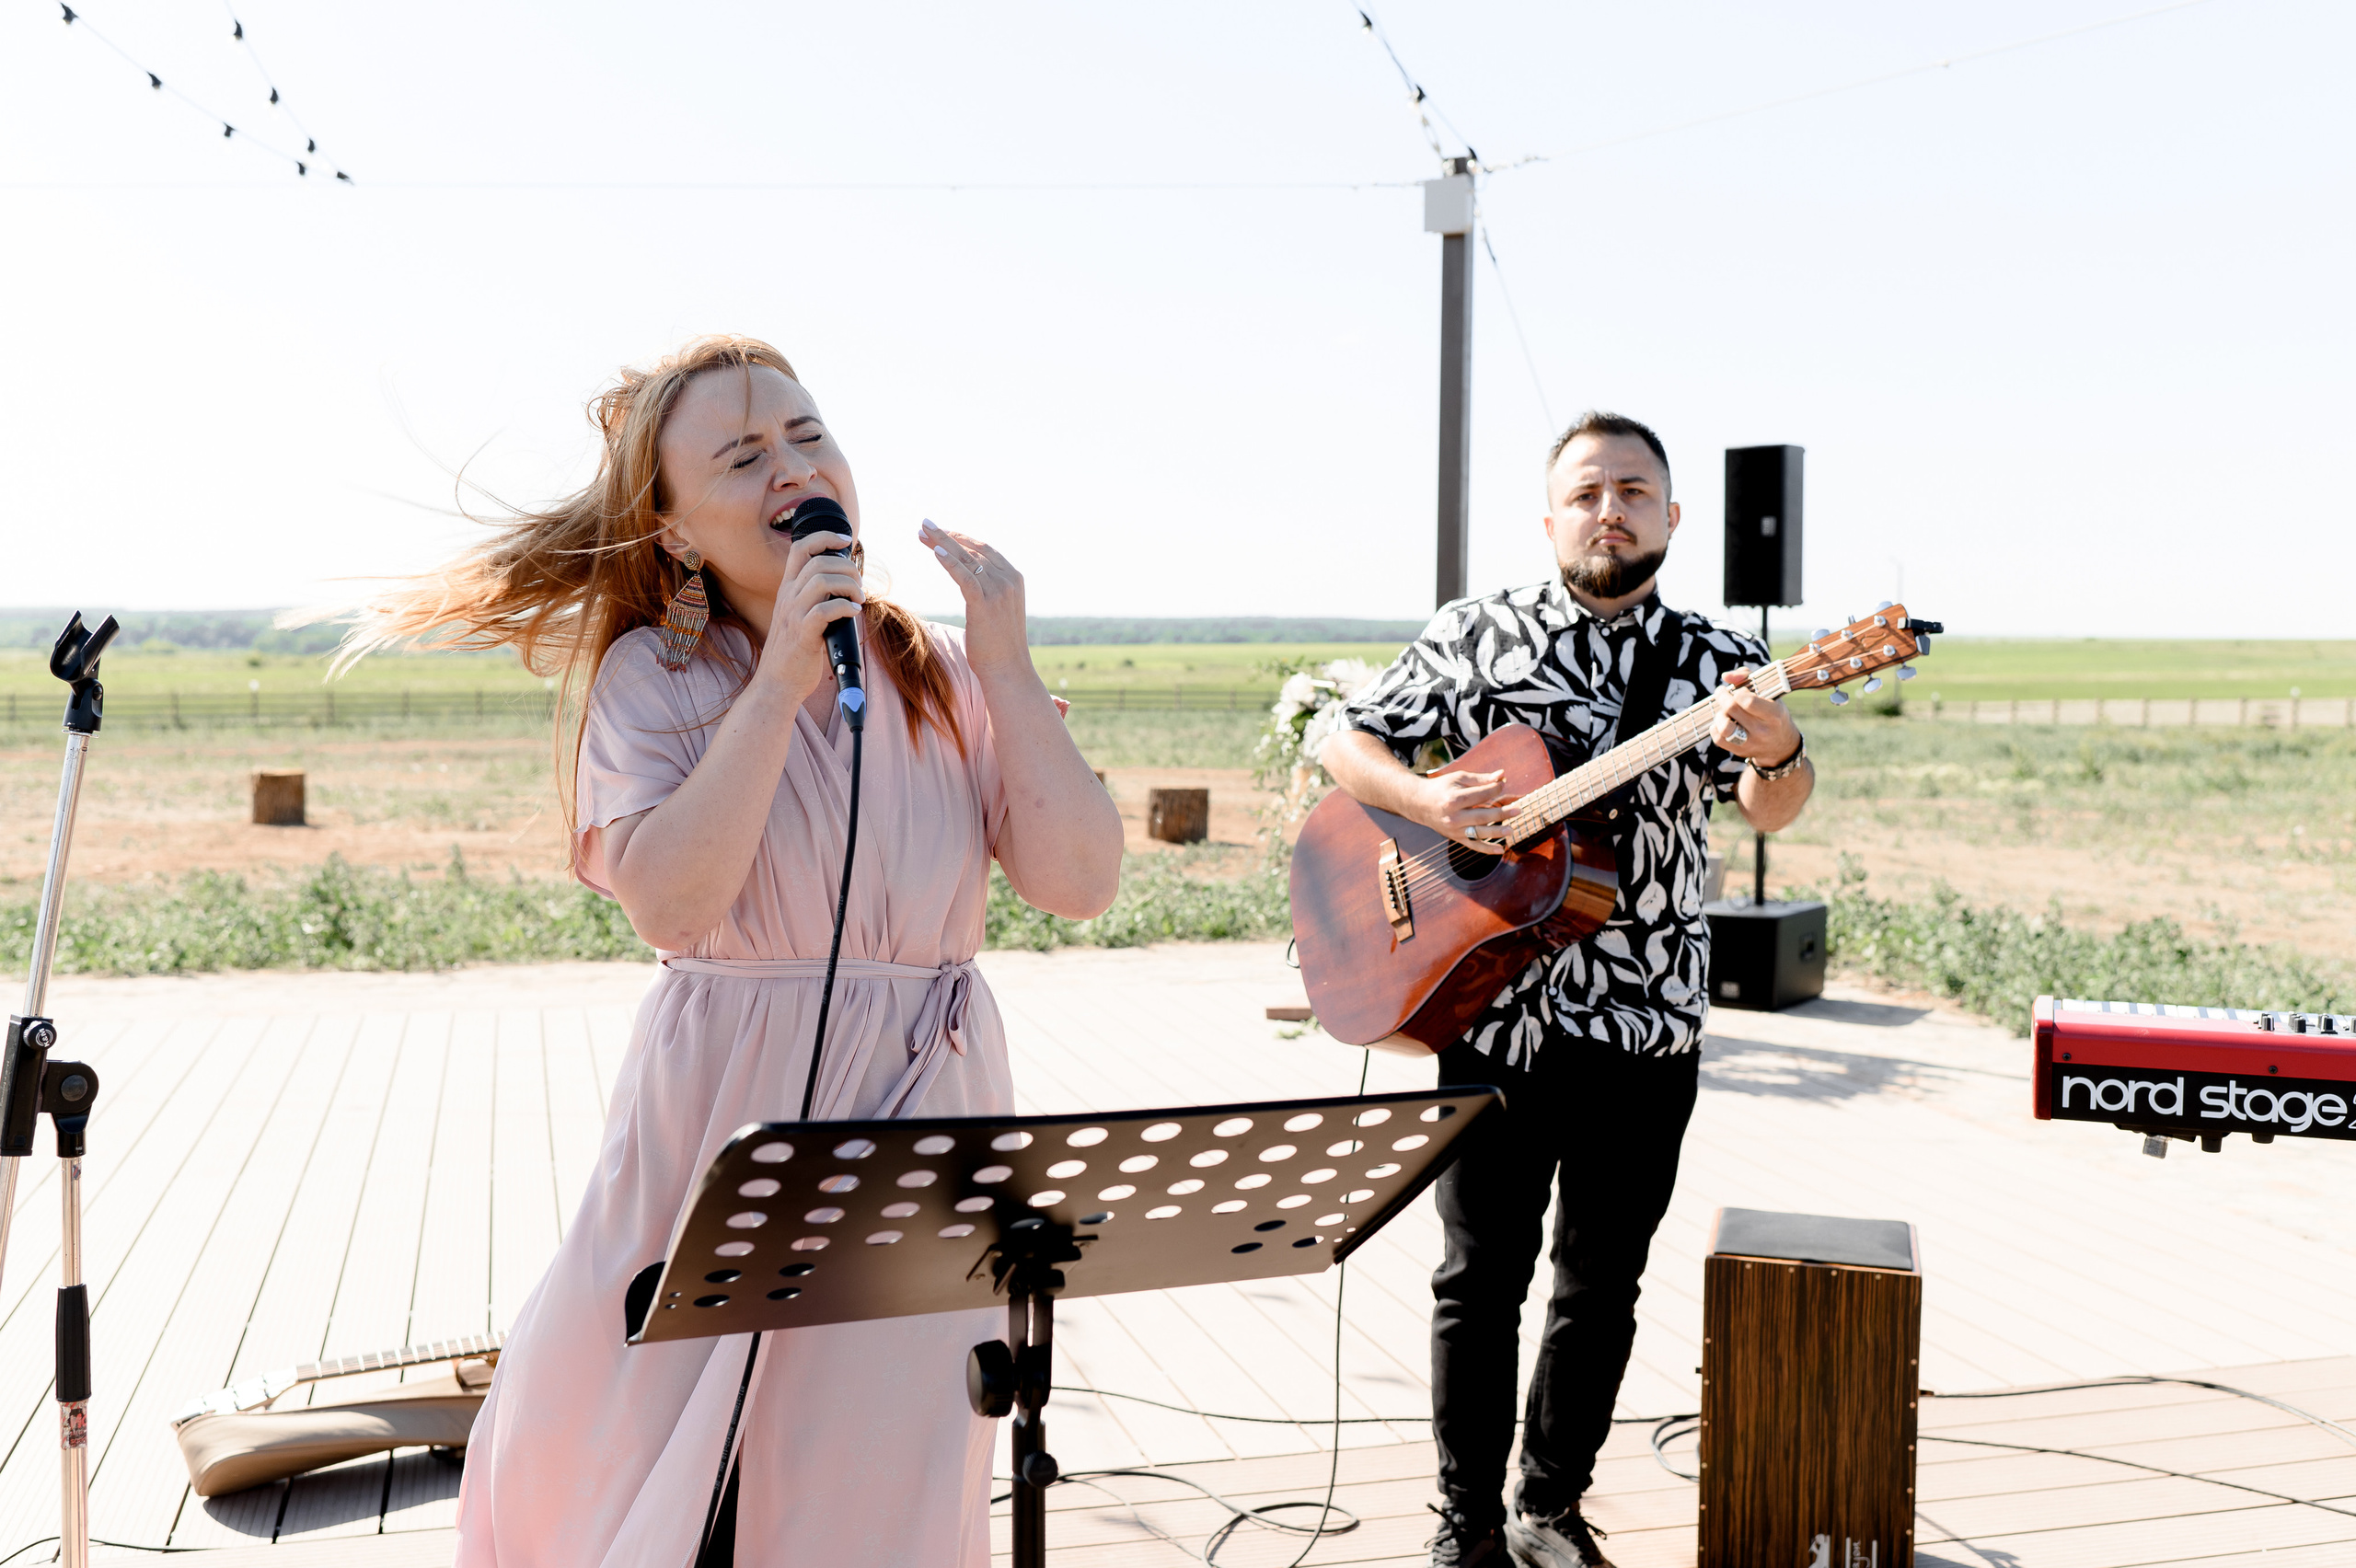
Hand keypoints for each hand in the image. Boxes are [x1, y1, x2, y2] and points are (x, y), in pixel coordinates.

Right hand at [760, 526, 864, 699]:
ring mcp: (793, 615)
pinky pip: (825, 610)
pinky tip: (853, 612)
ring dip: (849, 585)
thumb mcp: (799, 615)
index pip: (800, 547)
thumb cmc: (795, 650)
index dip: (824, 536)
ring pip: (823, 580)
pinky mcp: (802, 634)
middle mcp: (788, 596)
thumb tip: (846, 583)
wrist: (778, 682)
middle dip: (847, 566)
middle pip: (818, 560)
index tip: (845, 539)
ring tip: (858, 599)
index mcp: (787, 588)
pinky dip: (844, 607)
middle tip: (859, 584)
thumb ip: (815, 597)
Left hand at [921, 519, 1026, 676]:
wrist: (1008, 669)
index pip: (984, 549)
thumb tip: (970, 583)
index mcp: (1014, 578)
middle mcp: (1008, 580)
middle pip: (973, 550)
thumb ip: (988, 591)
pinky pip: (965, 577)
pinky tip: (936, 551)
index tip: (940, 534)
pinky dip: (950, 562)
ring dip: (942, 543)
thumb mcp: (998, 610)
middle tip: (925, 525)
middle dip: (947, 536)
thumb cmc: (999, 645)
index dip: (961, 538)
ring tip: (922, 533)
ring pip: (966, 559)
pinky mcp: (985, 604)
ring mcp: (999, 591)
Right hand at [1407, 768, 1511, 855]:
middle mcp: (1453, 816)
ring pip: (1479, 833)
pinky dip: (1486, 849)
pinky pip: (1472, 845)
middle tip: (1518, 810)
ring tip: (1512, 830)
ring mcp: (1454, 829)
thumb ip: (1481, 779)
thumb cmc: (1441, 788)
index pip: (1481, 795)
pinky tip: (1500, 850)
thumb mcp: (1458, 778)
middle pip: (1482, 816)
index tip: (1503, 784)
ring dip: (1497, 833)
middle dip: (1502, 813)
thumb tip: (1502, 776)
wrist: (1419, 803)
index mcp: (1454, 799)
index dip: (1495, 789)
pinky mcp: (1455, 837)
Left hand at [1711, 668, 1799, 762]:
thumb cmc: (1773, 713)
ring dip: (1719, 715)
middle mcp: (1762, 731)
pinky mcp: (1739, 751)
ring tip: (1723, 710)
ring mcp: (1750, 743)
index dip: (1739, 692)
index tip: (1738, 690)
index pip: (1748, 701)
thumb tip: (1726, 676)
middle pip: (1732, 710)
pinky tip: (1723, 721)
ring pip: (1723, 727)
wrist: (1781, 745)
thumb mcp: (1770, 694)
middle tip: (1721, 692)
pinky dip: (1715, 727)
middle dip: (1722, 696)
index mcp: (1774, 715)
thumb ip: (1748, 678)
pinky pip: (1718, 738)